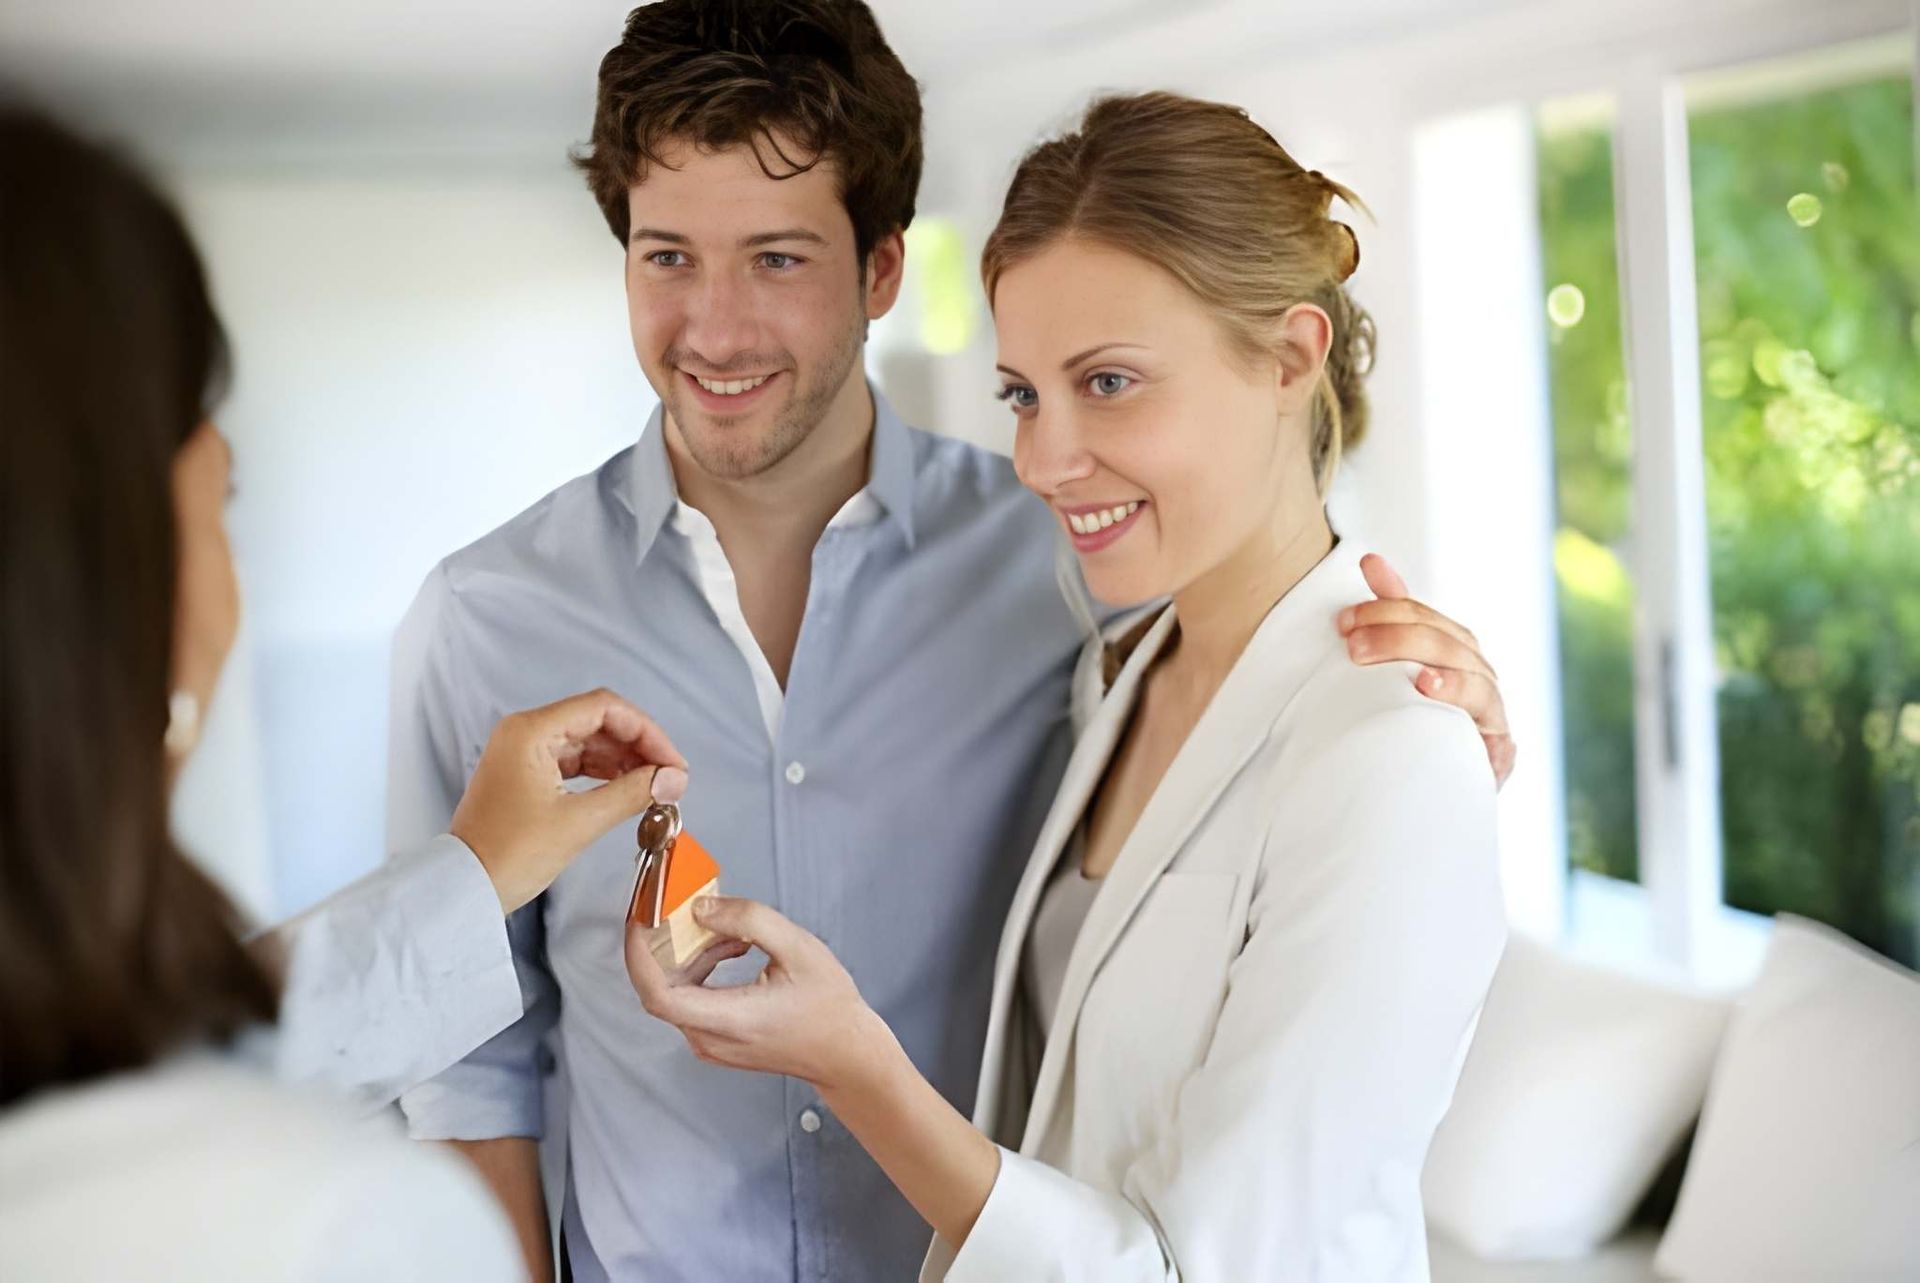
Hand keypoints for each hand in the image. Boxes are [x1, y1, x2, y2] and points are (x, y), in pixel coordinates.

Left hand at [450, 688, 688, 912]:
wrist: (465, 888)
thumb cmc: (508, 855)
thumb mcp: (579, 822)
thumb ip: (632, 794)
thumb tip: (673, 779)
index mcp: (530, 731)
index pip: (604, 708)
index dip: (646, 732)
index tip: (672, 762)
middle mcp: (524, 732)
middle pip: (598, 721)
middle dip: (638, 747)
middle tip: (670, 777)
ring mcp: (523, 752)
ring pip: (588, 741)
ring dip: (623, 760)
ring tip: (654, 787)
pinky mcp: (525, 773)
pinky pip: (574, 761)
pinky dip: (603, 772)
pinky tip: (627, 789)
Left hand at [625, 896, 899, 1093]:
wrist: (845, 1053)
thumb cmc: (829, 1006)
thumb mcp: (798, 949)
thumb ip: (748, 921)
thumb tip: (700, 909)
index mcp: (730, 1020)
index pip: (657, 993)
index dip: (639, 953)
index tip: (641, 916)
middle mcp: (711, 1039)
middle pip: (664, 985)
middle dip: (670, 942)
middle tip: (685, 908)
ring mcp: (711, 1044)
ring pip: (678, 989)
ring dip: (693, 953)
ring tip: (732, 933)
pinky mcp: (715, 1040)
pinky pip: (691, 998)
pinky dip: (702, 968)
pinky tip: (734, 949)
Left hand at [1339, 554, 1517, 787]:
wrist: (1436, 790)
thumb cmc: (1415, 722)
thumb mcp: (1397, 669)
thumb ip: (1390, 616)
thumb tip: (1371, 560)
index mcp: (1454, 647)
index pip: (1422, 617)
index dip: (1384, 610)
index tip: (1344, 620)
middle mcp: (1476, 671)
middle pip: (1441, 639)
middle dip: (1394, 636)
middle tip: (1351, 644)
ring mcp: (1490, 706)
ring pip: (1467, 670)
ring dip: (1425, 661)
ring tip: (1390, 662)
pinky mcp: (1498, 745)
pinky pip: (1483, 715)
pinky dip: (1456, 695)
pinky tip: (1428, 686)